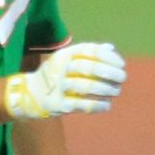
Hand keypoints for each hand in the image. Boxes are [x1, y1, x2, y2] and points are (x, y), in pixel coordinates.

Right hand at [4, 43, 125, 118]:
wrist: (31, 94)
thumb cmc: (56, 75)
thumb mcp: (68, 60)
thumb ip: (88, 55)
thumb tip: (111, 49)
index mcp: (64, 54)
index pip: (89, 50)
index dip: (108, 57)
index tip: (122, 64)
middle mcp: (60, 68)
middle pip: (88, 68)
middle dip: (110, 73)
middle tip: (123, 78)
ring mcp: (58, 87)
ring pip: (86, 87)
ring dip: (105, 89)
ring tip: (116, 91)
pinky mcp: (58, 104)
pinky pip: (81, 105)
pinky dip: (97, 105)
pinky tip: (107, 105)